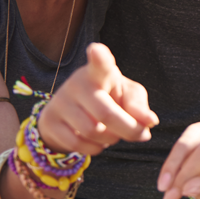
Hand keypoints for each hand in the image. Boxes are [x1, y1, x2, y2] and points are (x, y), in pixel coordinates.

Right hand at [37, 43, 156, 154]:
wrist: (72, 113)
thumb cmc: (109, 98)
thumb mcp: (128, 96)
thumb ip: (139, 106)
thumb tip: (150, 122)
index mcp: (99, 72)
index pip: (100, 65)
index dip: (99, 58)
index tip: (96, 50)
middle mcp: (77, 83)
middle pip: (106, 114)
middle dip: (130, 130)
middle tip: (142, 135)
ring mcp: (60, 102)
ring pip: (93, 131)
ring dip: (111, 139)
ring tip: (114, 133)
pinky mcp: (49, 121)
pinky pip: (77, 144)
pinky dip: (94, 148)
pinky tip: (97, 141)